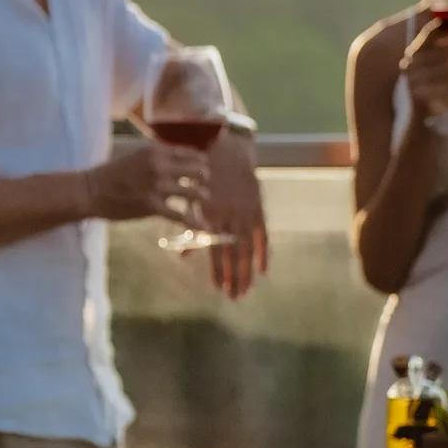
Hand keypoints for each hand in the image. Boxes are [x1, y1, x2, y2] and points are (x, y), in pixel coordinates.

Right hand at [84, 141, 209, 228]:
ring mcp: (157, 187)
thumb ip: (156, 158)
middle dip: (203, 178)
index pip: (189, 153)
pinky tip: (204, 228)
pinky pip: (180, 216)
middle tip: (201, 184)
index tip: (201, 168)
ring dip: (201, 197)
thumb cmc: (111, 173)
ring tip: (202, 200)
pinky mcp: (152, 207)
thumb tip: (176, 163)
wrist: (91, 190)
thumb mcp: (136, 156)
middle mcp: (160, 167)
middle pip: (198, 171)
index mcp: (156, 151)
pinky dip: (194, 223)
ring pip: (194, 192)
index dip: (199, 161)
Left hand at [203, 134, 270, 302]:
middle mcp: (231, 216)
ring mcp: (247, 212)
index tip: (220, 289)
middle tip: (235, 298)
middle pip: (235, 254)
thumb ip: (190, 228)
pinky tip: (263, 270)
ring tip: (247, 290)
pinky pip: (263, 235)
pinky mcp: (258, 208)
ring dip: (248, 271)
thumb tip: (183, 255)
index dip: (220, 271)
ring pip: (249, 248)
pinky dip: (263, 252)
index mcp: (212, 214)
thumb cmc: (201, 175)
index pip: (217, 250)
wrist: (226, 149)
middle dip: (235, 277)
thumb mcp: (192, 199)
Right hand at [400, 20, 447, 120]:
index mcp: (414, 52)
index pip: (429, 33)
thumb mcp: (442, 66)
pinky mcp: (419, 97)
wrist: (423, 119)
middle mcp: (410, 65)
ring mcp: (413, 82)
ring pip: (444, 69)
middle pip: (441, 50)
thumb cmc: (437, 87)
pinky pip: (444, 86)